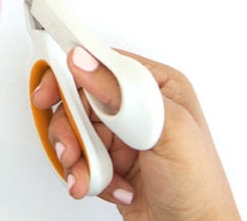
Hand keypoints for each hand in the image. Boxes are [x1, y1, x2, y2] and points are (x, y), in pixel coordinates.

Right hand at [32, 48, 239, 219]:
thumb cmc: (198, 184)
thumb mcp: (166, 129)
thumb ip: (124, 93)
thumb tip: (85, 62)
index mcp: (156, 86)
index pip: (104, 65)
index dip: (71, 76)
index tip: (48, 92)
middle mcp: (136, 107)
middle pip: (81, 100)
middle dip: (70, 128)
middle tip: (70, 148)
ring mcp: (122, 135)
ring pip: (75, 131)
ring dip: (77, 157)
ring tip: (88, 176)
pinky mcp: (110, 161)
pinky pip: (79, 158)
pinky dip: (85, 175)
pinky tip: (105, 185)